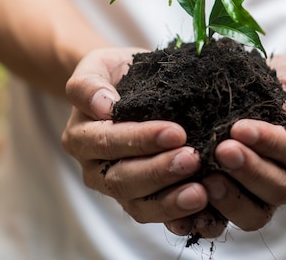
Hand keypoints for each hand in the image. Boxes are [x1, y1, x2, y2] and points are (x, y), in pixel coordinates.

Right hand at [62, 48, 214, 234]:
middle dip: (159, 171)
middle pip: (123, 179)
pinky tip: (204, 211)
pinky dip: (179, 219)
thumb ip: (89, 84)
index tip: (176, 132)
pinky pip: (157, 217)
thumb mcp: (98, 66)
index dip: (140, 140)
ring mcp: (118, 189)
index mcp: (82, 138)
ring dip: (170, 201)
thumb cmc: (117, 75)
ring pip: (139, 205)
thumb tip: (102, 106)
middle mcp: (95, 169)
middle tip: (193, 158)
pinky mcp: (142, 201)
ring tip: (201, 192)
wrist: (129, 88)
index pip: (108, 142)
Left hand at [191, 55, 285, 231]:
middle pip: (280, 188)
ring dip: (231, 198)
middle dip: (249, 170)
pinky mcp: (247, 204)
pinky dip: (213, 214)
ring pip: (258, 213)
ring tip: (207, 178)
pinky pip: (232, 219)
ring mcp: (274, 197)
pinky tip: (194, 198)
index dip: (271, 143)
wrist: (279, 89)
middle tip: (220, 150)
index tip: (241, 128)